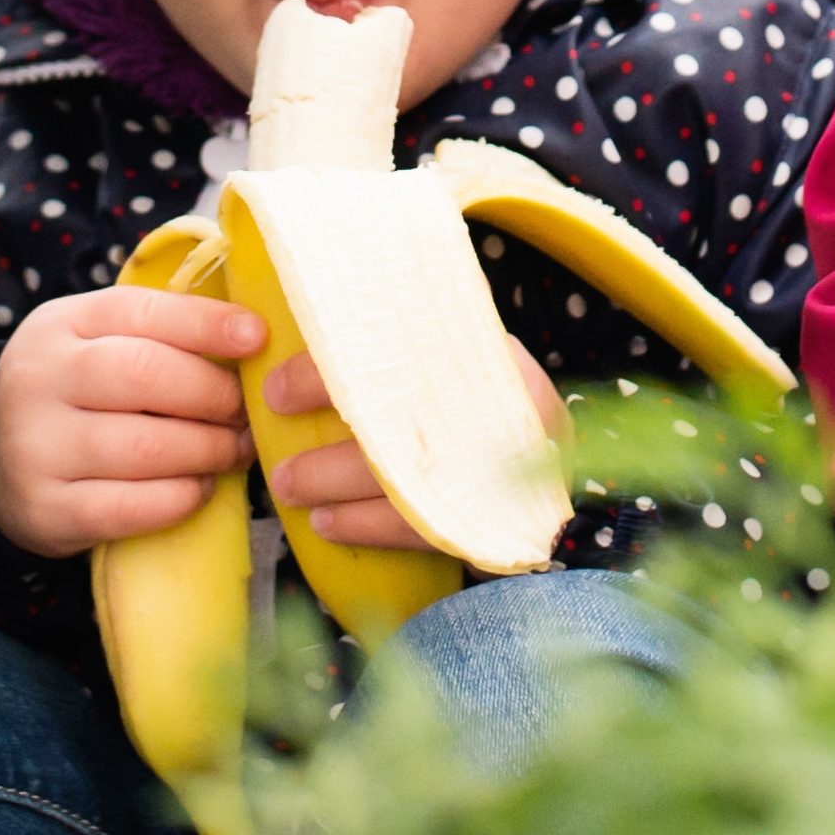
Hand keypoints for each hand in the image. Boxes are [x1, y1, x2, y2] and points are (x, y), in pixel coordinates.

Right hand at [0, 288, 262, 555]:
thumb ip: (160, 331)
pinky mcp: (45, 509)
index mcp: (62, 323)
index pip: (142, 310)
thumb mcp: (98, 341)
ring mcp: (36, 446)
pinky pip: (129, 507)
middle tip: (248, 411)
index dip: (206, 323)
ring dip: (209, 450)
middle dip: (214, 394)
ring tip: (235, 450)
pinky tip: (199, 488)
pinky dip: (180, 498)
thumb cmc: (76, 392)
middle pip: (146, 375)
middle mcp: (40, 377)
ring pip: (145, 446)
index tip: (257, 338)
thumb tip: (252, 332)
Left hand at [261, 341, 561, 553]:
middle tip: (278, 462)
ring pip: (395, 486)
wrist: (556, 452)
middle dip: (324, 453)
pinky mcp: (490, 514)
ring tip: (291, 489)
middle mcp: (485, 406)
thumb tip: (326, 305)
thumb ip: (405, 327)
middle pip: (388, 432)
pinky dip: (364, 528)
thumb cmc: (484, 388)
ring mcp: (492, 464)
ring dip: (333, 491)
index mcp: (470, 349)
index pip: (382, 358)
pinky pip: (414, 529)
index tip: (277, 391)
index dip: (320, 378)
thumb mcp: (457, 341)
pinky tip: (328, 525)